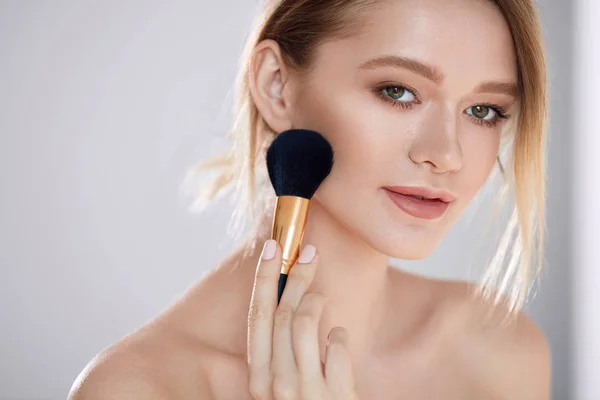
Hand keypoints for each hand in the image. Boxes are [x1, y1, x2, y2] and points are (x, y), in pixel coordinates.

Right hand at [247, 240, 358, 399]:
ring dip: (316, 301)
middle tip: (309, 254)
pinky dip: (340, 338)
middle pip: (282, 314)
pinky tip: (339, 340)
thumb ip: (283, 352)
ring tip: (322, 298)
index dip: (264, 278)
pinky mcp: (334, 398)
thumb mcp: (284, 385)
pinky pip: (338, 348)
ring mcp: (304, 393)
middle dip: (295, 277)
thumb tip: (294, 304)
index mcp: (258, 378)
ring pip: (306, 323)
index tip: (273, 246)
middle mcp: (275, 385)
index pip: (257, 317)